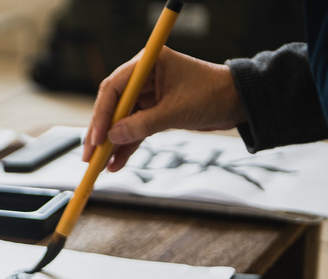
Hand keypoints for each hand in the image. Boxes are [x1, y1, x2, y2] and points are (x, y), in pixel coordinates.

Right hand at [84, 47, 246, 170]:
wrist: (239, 103)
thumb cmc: (213, 95)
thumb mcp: (176, 111)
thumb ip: (144, 125)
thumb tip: (113, 138)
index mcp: (148, 64)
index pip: (114, 88)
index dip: (101, 114)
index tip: (97, 138)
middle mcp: (144, 77)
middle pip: (112, 106)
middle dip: (101, 133)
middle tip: (89, 156)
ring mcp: (148, 95)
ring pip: (121, 121)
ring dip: (111, 144)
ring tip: (99, 165)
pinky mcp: (154, 111)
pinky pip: (134, 130)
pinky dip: (126, 147)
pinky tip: (116, 164)